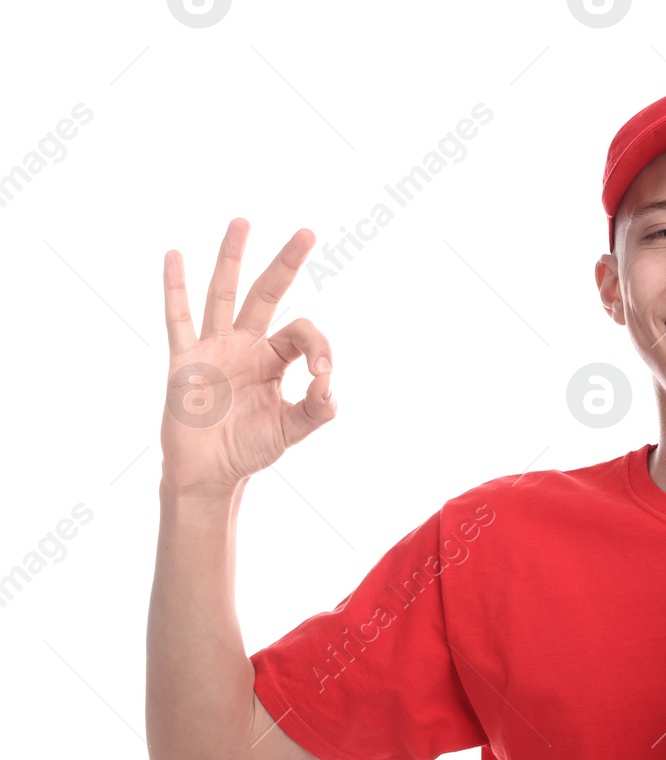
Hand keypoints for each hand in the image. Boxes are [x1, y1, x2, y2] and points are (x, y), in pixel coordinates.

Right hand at [161, 219, 333, 491]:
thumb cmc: (250, 448)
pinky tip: (174, 255)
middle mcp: (245, 345)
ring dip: (232, 258)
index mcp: (274, 359)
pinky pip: (179, 320)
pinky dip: (175, 288)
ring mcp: (214, 348)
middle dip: (286, 264)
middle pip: (267, 294)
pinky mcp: (185, 360)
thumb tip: (330, 384)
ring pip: (224, 294)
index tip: (323, 374)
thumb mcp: (293, 429)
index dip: (319, 346)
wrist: (211, 472)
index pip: (302, 333)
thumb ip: (318, 409)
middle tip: (308, 232)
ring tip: (243, 222)